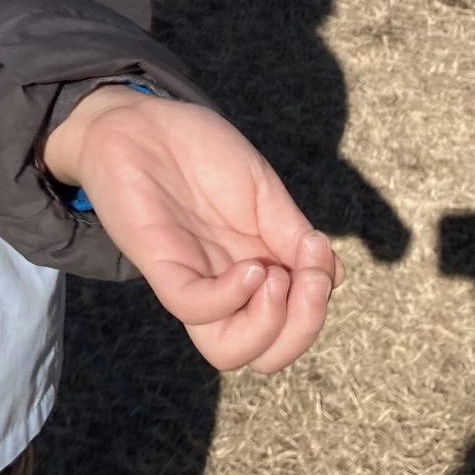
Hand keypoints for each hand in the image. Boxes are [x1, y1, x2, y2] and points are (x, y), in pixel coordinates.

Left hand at [45, 90, 340, 373]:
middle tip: (310, 279)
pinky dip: (230, 298)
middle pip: (263, 354)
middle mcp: (224, 284)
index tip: (320, 251)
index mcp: (254, 269)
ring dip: (267, 325)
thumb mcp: (262, 189)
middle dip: (302, 329)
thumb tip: (333, 276)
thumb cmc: (199, 151)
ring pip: (227, 351)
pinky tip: (251, 267)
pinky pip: (193, 307)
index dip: (316, 307)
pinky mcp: (160, 263)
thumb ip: (292, 234)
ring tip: (275, 277)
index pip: (289, 326)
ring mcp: (192, 277)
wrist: (141, 120)